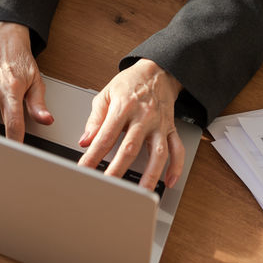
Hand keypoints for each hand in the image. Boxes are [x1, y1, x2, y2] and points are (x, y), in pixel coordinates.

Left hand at [77, 59, 185, 190]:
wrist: (157, 71)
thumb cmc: (130, 83)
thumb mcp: (106, 94)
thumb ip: (95, 119)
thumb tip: (85, 141)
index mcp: (124, 107)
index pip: (105, 136)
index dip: (93, 155)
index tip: (84, 169)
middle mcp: (143, 117)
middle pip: (130, 147)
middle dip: (118, 169)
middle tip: (108, 186)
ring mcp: (159, 124)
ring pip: (158, 153)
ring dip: (150, 174)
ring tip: (142, 192)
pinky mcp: (171, 129)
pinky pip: (177, 149)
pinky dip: (176, 167)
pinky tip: (169, 181)